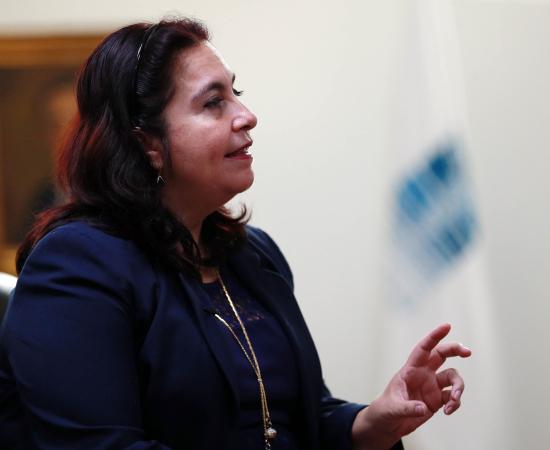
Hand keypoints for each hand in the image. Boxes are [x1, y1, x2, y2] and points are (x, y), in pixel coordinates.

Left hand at [352, 323, 470, 449]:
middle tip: (467, 352)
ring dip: (458, 388)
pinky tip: (448, 412)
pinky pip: (453, 397)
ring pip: (453, 378)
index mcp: (410, 369)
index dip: (434, 336)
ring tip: (453, 401)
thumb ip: (407, 408)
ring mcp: (432, 386)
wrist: (388, 424)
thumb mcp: (392, 408)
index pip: (423, 349)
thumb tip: (423, 408)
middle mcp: (423, 374)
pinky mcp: (438, 400)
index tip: (447, 326)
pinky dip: (455, 403)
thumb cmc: (385, 410)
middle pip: (442, 355)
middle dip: (455, 350)